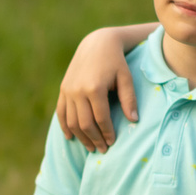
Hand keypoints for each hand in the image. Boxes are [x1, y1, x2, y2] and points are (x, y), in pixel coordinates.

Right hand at [55, 29, 140, 151]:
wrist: (96, 44)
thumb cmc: (116, 61)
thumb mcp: (126, 77)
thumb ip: (129, 99)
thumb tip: (133, 120)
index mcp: (94, 88)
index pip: (101, 118)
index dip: (107, 133)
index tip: (113, 142)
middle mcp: (78, 91)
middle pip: (85, 123)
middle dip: (94, 139)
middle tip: (103, 150)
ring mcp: (68, 90)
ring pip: (72, 121)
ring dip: (81, 137)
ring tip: (91, 147)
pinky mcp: (63, 89)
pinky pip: (61, 113)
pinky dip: (65, 127)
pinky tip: (71, 138)